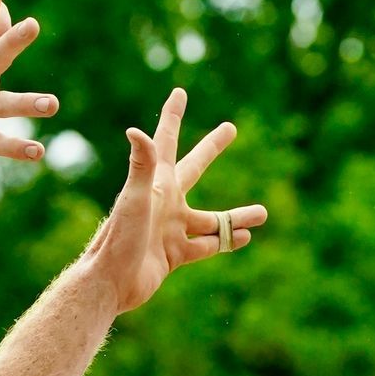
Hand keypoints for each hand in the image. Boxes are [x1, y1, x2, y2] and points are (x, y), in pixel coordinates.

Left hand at [83, 89, 267, 315]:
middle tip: (231, 128)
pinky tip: (244, 238)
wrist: (111, 283)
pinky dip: (226, 242)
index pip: (168, 140)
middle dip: (212, 147)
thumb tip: (136, 130)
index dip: (174, 115)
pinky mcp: (175, 253)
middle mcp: (166, 202)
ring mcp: (171, 228)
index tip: (180, 92)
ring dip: (237, 216)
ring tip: (263, 213)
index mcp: (157, 183)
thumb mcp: (135, 199)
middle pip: (195, 167)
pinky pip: (206, 245)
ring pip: (212, 219)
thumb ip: (141, 165)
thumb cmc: (120, 238)